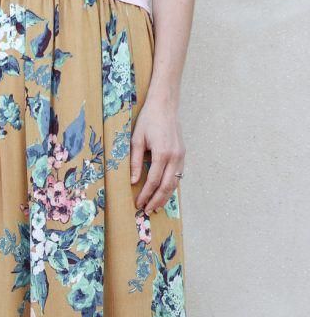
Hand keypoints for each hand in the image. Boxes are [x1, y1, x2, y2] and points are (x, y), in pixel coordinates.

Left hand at [130, 97, 184, 214]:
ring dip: (165, 197)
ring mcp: (181, 155)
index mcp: (162, 153)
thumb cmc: (148, 120)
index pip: (153, 181)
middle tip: (147, 211)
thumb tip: (133, 181)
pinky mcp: (182, 154)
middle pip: (166, 185)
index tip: (138, 204)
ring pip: (174, 182)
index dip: (145, 194)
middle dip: (156, 200)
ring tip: (156, 207)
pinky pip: (178, 175)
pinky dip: (171, 186)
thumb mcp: (136, 140)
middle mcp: (174, 156)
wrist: (165, 105)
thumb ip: (135, 162)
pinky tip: (164, 193)